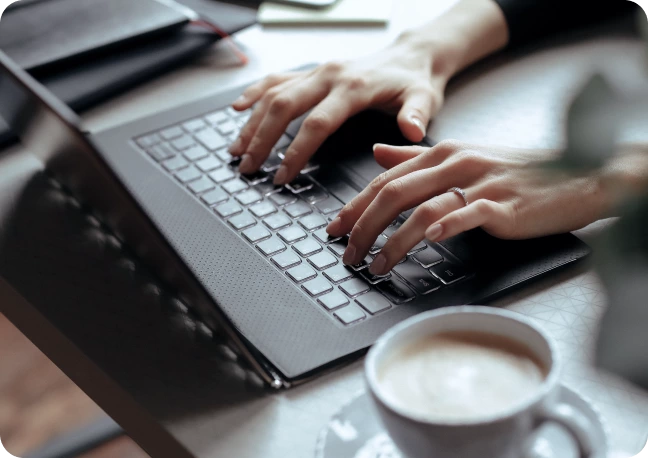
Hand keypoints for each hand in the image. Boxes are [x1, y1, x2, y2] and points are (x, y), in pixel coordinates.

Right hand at [229, 40, 451, 183]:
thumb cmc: (416, 81)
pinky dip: (255, 93)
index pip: (317, 123)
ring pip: (274, 93)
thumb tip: (410, 131)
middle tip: (248, 168)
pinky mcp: (313, 72)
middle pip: (284, 106)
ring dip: (252, 122)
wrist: (411, 55)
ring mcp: (318, 71)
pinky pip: (277, 79)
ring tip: (236, 149)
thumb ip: (416, 115)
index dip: (296, 151)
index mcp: (353, 87)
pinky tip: (238, 108)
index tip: (282, 175)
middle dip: (262, 139)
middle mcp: (329, 75)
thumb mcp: (425, 98)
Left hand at [326, 141, 606, 275]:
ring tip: (376, 265)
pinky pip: (467, 214)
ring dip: (393, 240)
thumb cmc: (517, 171)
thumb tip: (376, 152)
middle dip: (363, 226)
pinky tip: (429, 243)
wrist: (576, 174)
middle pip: (394, 194)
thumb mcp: (463, 156)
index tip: (334, 228)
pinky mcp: (503, 205)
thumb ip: (416, 157)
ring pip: (422, 209)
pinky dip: (445, 228)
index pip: (385, 179)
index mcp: (442, 152)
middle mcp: (455, 163)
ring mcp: (479, 183)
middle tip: (346, 253)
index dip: (354, 205)